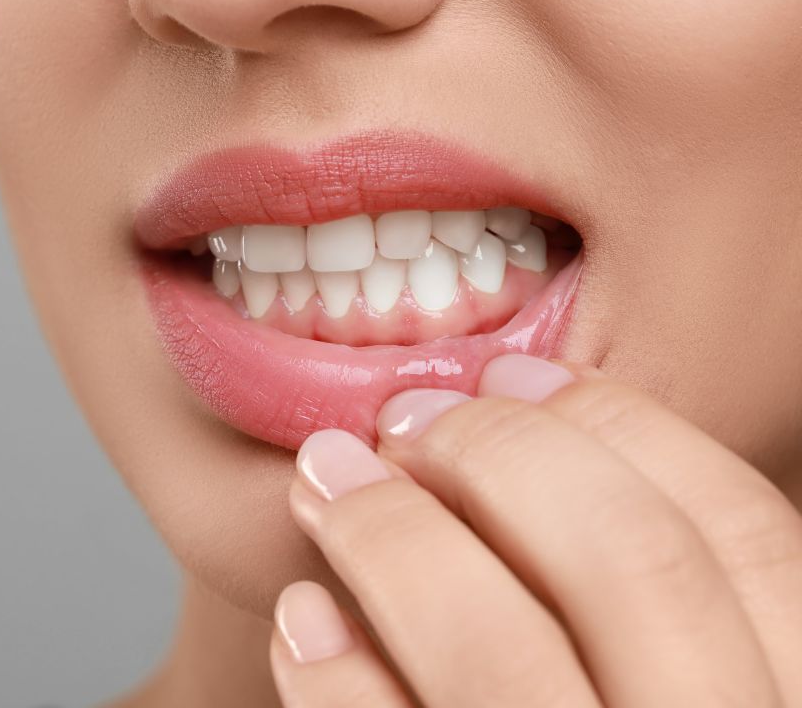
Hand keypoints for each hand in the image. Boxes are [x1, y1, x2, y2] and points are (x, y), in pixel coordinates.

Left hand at [269, 355, 801, 706]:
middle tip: (406, 417)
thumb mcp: (689, 691)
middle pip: (633, 562)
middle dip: (497, 453)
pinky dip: (337, 680)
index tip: (513, 374)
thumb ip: (660, 619)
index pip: (746, 535)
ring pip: (496, 650)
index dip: (619, 428)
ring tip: (327, 483)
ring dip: (391, 537)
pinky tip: (305, 622)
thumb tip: (536, 439)